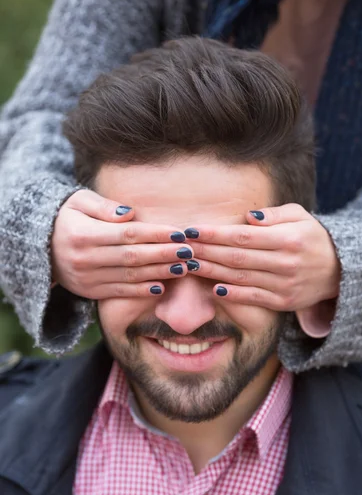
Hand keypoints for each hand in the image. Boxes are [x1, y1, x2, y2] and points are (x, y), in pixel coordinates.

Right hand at [51, 189, 192, 298]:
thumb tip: (131, 213)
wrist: (39, 247)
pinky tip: (162, 286)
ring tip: (184, 268)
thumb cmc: (66, 217)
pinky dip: (142, 290)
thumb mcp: (78, 202)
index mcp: (83, 234)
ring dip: (159, 273)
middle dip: (164, 254)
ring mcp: (87, 278)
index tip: (180, 233)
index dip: (156, 235)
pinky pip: (120, 292)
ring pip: (130, 276)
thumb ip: (104, 207)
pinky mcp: (90, 292)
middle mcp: (84, 259)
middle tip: (190, 252)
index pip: (128, 235)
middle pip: (133, 257)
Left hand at [187, 204, 340, 310]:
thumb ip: (273, 215)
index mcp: (288, 238)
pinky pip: (252, 297)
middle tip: (182, 247)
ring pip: (240, 277)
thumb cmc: (313, 237)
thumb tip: (247, 218)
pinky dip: (231, 293)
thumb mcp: (300, 216)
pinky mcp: (283, 302)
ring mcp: (284, 284)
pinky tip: (213, 286)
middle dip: (206, 251)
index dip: (215, 234)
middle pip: (237, 257)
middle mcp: (285, 262)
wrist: (340, 270)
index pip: (243, 236)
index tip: (192, 230)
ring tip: (189, 264)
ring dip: (211, 271)